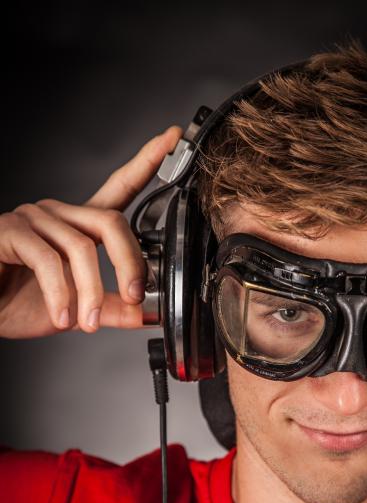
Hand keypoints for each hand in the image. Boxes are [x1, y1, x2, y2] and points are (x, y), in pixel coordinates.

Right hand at [0, 126, 181, 338]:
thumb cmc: (17, 300)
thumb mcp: (76, 310)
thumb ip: (109, 308)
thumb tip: (144, 314)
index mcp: (78, 226)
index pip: (119, 188)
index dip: (146, 162)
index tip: (173, 139)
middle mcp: (58, 214)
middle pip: (111, 222)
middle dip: (130, 263)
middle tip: (135, 296)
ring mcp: (33, 219)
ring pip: (81, 246)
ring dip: (91, 291)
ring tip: (89, 322)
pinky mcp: (10, 232)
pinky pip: (47, 260)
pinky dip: (60, 294)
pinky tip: (62, 316)